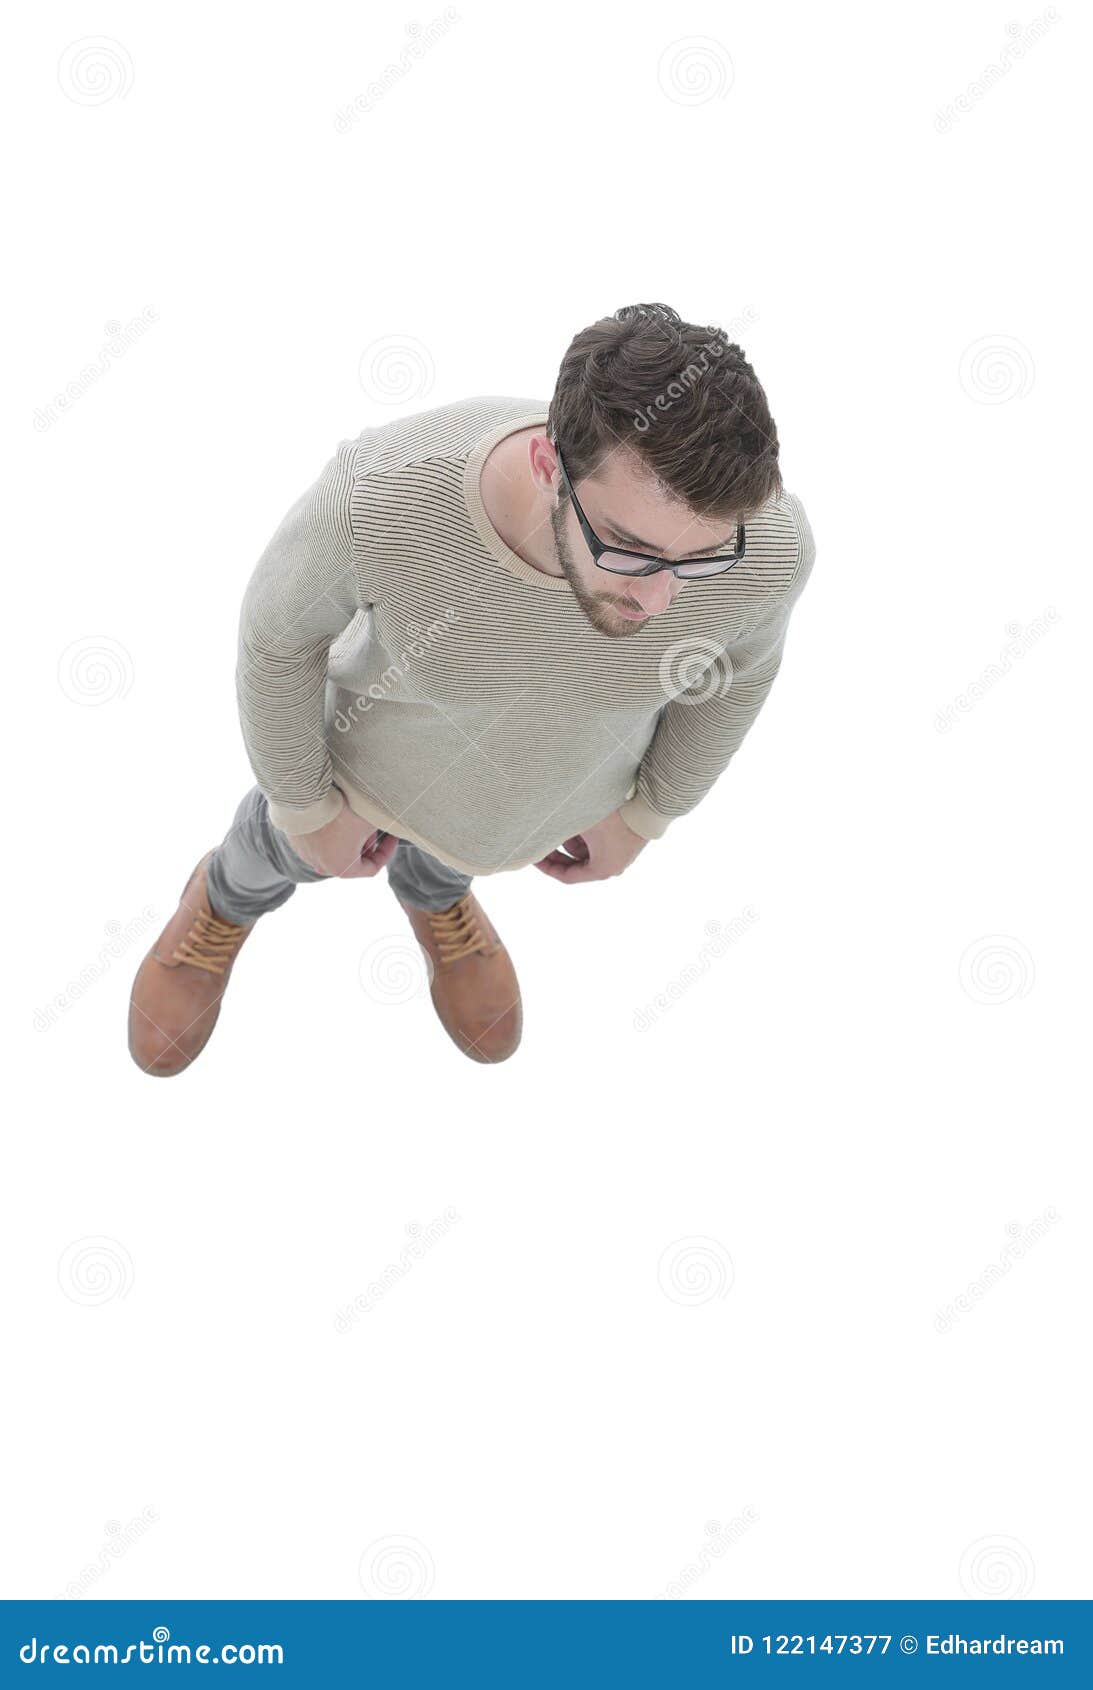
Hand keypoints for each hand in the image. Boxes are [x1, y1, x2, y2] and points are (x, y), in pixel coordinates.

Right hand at [284, 795, 399, 878]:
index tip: (391, 836)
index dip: (386, 852)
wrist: (305, 795)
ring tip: (354, 819)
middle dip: (366, 844)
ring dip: (348, 839)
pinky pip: (320, 841)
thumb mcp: (371, 820)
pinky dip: (331, 833)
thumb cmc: (341, 812)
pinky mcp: (297, 842)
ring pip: (336, 850)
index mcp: (343, 869)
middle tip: (373, 827)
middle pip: (353, 860)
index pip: (372, 868)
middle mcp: (323, 867)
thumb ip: (384, 828)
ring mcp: (308, 855)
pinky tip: (336, 815)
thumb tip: (393, 826)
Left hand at [533, 808, 647, 884]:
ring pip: (588, 851)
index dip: (548, 867)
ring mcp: (622, 854)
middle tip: (544, 837)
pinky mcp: (627, 841)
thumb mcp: (580, 823)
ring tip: (567, 819)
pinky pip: (601, 842)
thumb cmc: (615, 815)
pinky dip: (588, 833)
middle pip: (577, 864)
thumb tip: (536, 834)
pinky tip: (581, 816)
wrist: (649, 802)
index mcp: (601, 869)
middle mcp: (614, 866)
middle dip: (560, 850)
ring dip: (575, 838)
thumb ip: (559, 831)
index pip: (567, 876)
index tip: (535, 856)